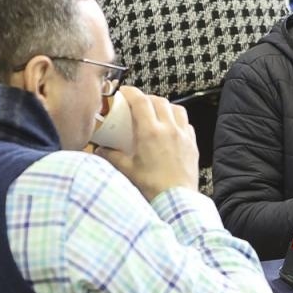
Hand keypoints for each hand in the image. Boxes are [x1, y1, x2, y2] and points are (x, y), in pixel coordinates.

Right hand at [93, 86, 197, 200]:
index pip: (140, 101)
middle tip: (137, 104)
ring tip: (156, 113)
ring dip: (165, 106)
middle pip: (159, 101)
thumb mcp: (127, 170)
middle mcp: (169, 129)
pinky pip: (186, 124)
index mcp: (150, 132)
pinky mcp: (192, 145)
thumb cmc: (153, 187)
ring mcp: (183, 136)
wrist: (177, 200)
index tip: (124, 92)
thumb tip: (100, 149)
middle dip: (147, 98)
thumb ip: (112, 156)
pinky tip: (171, 129)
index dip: (131, 92)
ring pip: (176, 109)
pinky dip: (178, 120)